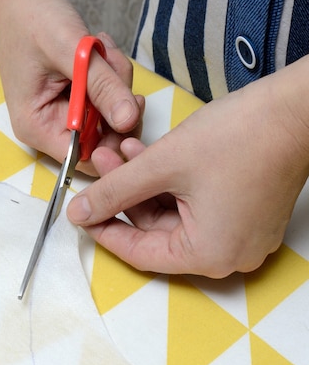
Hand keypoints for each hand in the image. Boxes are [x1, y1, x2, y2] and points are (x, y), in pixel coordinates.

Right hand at [0, 0, 142, 174]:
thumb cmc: (31, 17)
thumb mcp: (71, 51)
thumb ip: (101, 87)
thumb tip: (129, 120)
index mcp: (37, 127)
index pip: (86, 159)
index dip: (114, 142)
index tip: (131, 108)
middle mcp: (48, 127)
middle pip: (102, 138)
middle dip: (116, 102)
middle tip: (112, 65)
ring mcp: (61, 113)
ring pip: (108, 115)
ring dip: (114, 82)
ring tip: (100, 48)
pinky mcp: (73, 98)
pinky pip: (104, 98)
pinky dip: (109, 74)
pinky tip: (97, 50)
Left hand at [67, 61, 308, 276]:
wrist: (295, 109)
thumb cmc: (239, 137)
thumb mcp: (161, 165)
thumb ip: (114, 192)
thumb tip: (78, 213)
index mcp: (209, 255)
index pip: (140, 254)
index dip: (104, 231)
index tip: (80, 212)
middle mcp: (228, 255)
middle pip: (157, 232)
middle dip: (125, 195)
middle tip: (101, 163)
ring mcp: (240, 235)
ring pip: (174, 215)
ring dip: (145, 184)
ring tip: (120, 150)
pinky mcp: (246, 214)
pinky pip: (195, 207)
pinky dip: (171, 184)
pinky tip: (148, 155)